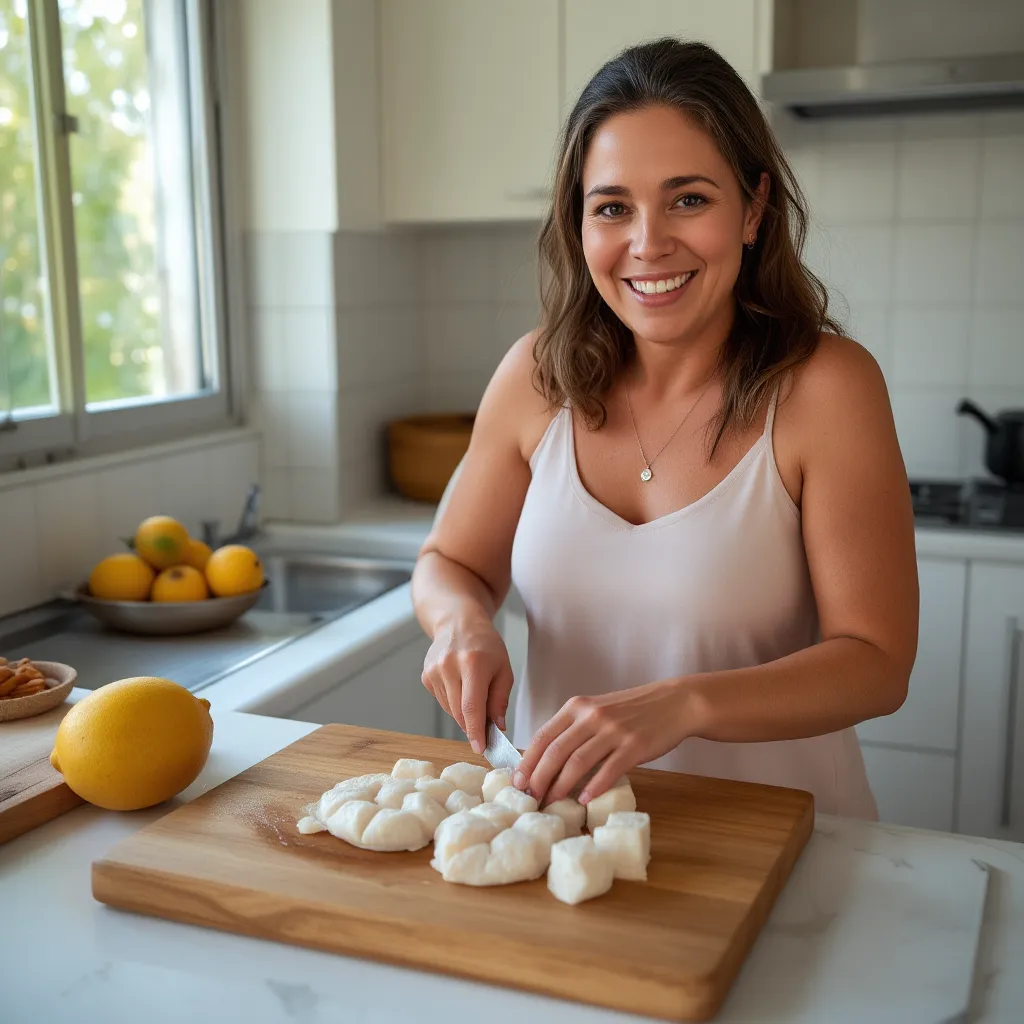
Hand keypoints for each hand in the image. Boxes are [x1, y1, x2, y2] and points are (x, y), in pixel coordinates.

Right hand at [421, 616, 513, 753]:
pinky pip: (442, 701)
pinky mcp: (426, 676)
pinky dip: (453, 702)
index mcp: (473, 663)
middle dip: (473, 725)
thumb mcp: (503, 668)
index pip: (471, 706)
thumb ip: (500, 699)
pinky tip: (460, 686)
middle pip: (459, 712)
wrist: (458, 623)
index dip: (475, 731)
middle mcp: (449, 667)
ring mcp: (434, 671)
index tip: (481, 749)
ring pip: (450, 710)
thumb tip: (498, 727)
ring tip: (474, 693)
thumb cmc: (486, 645)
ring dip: (464, 713)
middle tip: (486, 727)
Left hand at [514, 679, 689, 804]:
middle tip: (530, 798)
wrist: (675, 702)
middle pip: (555, 751)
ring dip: (560, 786)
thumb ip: (574, 729)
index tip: (517, 782)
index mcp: (577, 707)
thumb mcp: (597, 710)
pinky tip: (584, 800)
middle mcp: (592, 716)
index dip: (527, 761)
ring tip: (551, 803)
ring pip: (577, 762)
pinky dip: (594, 787)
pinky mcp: (634, 746)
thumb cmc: (633, 710)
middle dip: (538, 778)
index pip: (543, 735)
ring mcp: (613, 731)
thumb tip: (547, 761)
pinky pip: (609, 770)